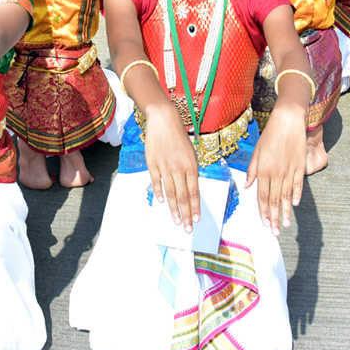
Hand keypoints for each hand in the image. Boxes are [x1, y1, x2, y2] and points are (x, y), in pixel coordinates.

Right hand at [143, 105, 201, 231]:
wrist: (164, 121)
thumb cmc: (179, 138)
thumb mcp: (191, 153)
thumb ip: (191, 172)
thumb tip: (191, 190)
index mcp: (191, 166)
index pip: (194, 192)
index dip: (195, 208)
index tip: (196, 220)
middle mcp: (179, 169)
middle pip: (183, 196)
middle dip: (186, 214)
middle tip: (187, 228)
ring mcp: (165, 167)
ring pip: (170, 193)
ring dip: (173, 209)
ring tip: (176, 221)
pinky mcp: (153, 163)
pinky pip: (157, 181)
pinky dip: (160, 192)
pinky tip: (162, 202)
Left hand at [245, 102, 305, 233]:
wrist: (287, 121)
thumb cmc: (269, 135)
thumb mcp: (256, 151)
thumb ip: (252, 170)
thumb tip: (247, 186)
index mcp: (263, 170)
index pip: (262, 196)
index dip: (263, 211)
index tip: (264, 223)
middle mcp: (276, 173)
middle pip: (274, 200)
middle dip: (274, 217)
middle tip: (274, 232)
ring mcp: (289, 170)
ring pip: (286, 195)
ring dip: (286, 211)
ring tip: (285, 225)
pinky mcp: (300, 166)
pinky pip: (298, 184)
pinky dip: (296, 195)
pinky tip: (295, 205)